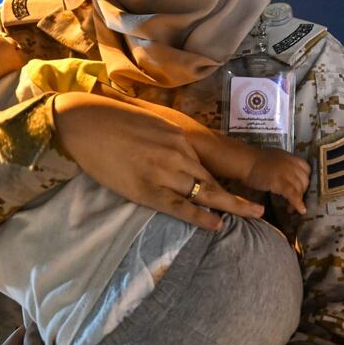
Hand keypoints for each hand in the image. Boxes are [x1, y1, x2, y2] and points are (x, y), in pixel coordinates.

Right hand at [53, 92, 263, 229]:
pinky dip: (201, 217)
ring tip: (251, 218)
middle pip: (213, 181)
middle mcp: (177, 154)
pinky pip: (181, 207)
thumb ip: (164, 137)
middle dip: (238, 198)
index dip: (222, 181)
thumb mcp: (147, 122)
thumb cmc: (109, 119)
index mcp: (177, 136)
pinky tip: (217, 225)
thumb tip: (173, 148)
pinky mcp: (147, 190)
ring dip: (229, 208)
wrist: (83, 123)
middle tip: (260, 211)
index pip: (206, 164)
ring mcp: (163, 173)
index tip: (236, 191)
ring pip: (204, 194)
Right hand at [243, 149, 310, 213]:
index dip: (305, 179)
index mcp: (290, 157)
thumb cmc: (253, 161)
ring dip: (299, 200)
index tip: (301, 187)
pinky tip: (300, 210)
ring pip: (299, 189)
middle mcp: (291, 164)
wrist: (244, 161)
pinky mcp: (280, 183)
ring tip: (292, 209)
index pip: (306, 169)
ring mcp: (286, 173)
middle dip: (302, 192)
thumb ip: (283, 165)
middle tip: (295, 200)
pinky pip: (293, 195)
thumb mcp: (273, 157)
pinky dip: (298, 204)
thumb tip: (285, 176)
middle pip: (304, 180)